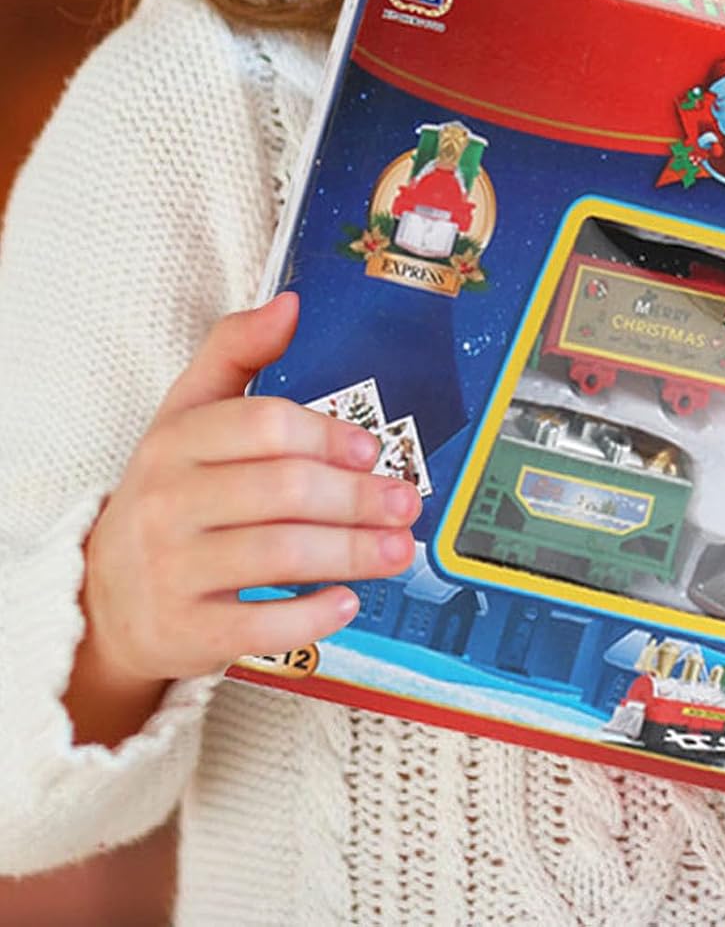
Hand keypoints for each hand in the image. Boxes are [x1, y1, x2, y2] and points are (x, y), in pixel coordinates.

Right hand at [78, 293, 419, 691]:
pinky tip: (347, 602)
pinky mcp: (182, 631)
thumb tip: (290, 302)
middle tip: (407, 504)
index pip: (263, 426)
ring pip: (279, 556)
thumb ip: (236, 352)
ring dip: (352, 553)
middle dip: (358, 498)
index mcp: (175, 441)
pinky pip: (256, 626)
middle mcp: (167, 503)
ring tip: (400, 549)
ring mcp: (170, 570)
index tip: (372, 448)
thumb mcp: (188, 415)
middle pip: (283, 491)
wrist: (107, 599)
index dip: (327, 434)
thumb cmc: (173, 494)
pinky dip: (310, 616)